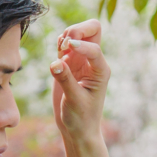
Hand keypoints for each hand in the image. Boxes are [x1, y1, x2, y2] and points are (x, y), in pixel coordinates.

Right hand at [47, 20, 110, 147]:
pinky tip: (57, 57)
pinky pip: (64, 43)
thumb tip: (55, 63)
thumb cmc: (81, 118)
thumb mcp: (73, 100)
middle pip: (93, 28)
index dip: (81, 45)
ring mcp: (81, 60)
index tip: (65, 49)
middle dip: (77, 31)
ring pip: (77, 33)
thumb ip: (65, 80)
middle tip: (64, 46)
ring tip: (60, 54)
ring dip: (66, 37)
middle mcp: (93, 61)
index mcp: (101, 70)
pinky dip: (59, 43)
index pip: (94, 48)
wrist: (77, 128)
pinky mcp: (68, 63)